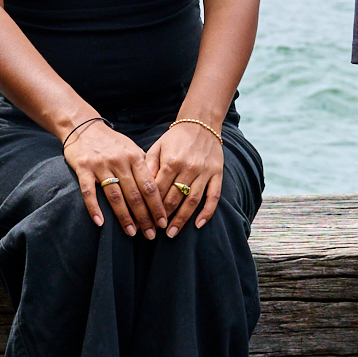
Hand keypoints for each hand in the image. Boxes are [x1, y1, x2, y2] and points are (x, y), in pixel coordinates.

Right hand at [63, 119, 165, 236]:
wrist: (82, 125)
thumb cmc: (110, 141)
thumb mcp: (131, 148)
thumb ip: (144, 165)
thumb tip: (159, 187)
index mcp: (134, 156)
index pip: (149, 186)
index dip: (157, 206)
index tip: (162, 222)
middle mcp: (119, 161)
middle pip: (135, 194)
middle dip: (144, 217)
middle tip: (150, 235)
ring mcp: (100, 165)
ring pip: (115, 196)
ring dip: (124, 217)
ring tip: (131, 232)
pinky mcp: (83, 168)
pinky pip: (89, 192)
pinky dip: (94, 208)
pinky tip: (100, 223)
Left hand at [142, 118, 225, 233]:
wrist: (201, 123)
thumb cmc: (175, 138)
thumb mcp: (157, 147)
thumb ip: (149, 166)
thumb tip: (140, 188)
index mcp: (171, 161)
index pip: (158, 190)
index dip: (150, 207)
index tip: (143, 219)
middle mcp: (188, 168)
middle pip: (174, 198)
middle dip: (163, 217)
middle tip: (154, 232)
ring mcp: (204, 172)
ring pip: (192, 201)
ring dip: (182, 219)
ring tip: (172, 233)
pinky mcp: (217, 174)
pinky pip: (213, 196)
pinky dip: (207, 212)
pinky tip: (199, 224)